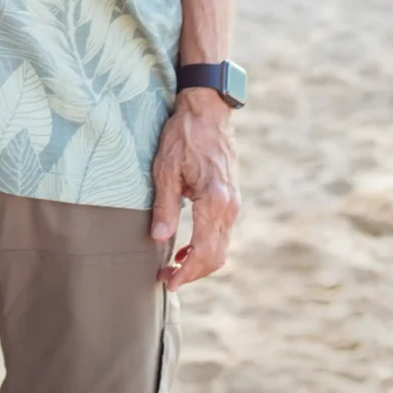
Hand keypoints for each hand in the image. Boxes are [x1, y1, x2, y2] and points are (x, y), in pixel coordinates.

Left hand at [150, 88, 239, 289]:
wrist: (208, 111)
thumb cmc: (183, 136)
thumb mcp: (165, 169)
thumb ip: (165, 206)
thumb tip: (159, 239)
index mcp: (214, 201)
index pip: (204, 251)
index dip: (186, 273)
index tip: (169, 282)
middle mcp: (229, 206)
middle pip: (216, 255)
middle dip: (193, 273)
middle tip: (167, 278)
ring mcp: (233, 202)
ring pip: (221, 246)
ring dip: (200, 261)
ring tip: (173, 266)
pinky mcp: (231, 197)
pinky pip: (222, 232)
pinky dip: (207, 246)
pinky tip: (186, 247)